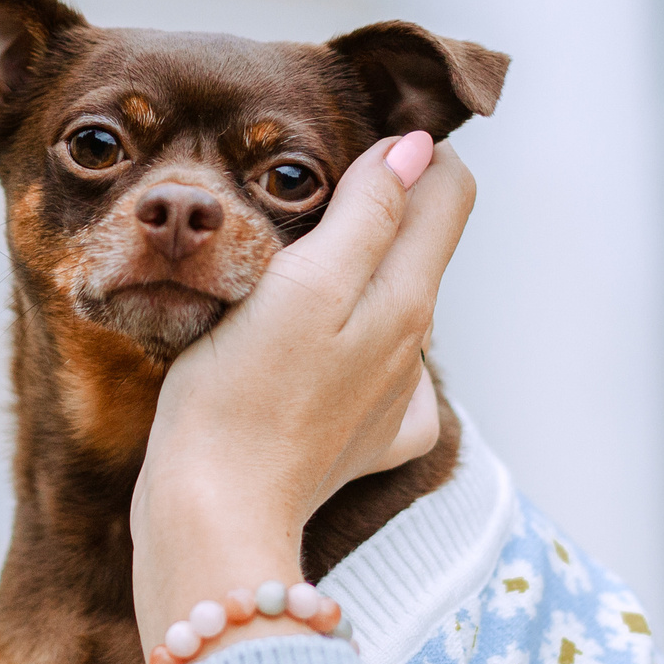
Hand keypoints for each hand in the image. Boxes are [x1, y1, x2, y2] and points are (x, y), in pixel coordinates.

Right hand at [129, 134, 474, 650]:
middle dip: (377, 207)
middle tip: (297, 197)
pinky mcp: (366, 442)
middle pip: (418, 245)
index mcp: (404, 299)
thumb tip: (415, 148)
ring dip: (353, 277)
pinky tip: (297, 362)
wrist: (214, 519)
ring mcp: (394, 400)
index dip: (409, 150)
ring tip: (282, 273)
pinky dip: (342, 352)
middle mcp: (413, 347)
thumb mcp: (297, 286)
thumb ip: (365, 214)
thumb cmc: (236, 398)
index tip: (344, 144)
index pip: (450, 189)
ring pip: (389, 306)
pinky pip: (373, 375)